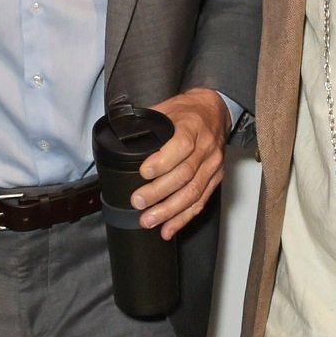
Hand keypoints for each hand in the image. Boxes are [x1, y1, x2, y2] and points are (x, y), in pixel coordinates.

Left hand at [131, 88, 230, 239]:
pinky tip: (169, 228)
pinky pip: (201, 202)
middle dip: (159, 192)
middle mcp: (206, 147)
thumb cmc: (188, 110)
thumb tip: (119, 137)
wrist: (215, 110)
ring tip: (149, 220)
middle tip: (138, 202)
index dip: (162, 162)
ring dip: (170, 211)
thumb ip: (147, 124)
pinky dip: (184, 218)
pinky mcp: (215, 178)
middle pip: (185, 174)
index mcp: (192, 127)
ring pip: (193, 192)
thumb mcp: (166, 108)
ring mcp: (212, 165)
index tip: (143, 172)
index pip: (181, 146)